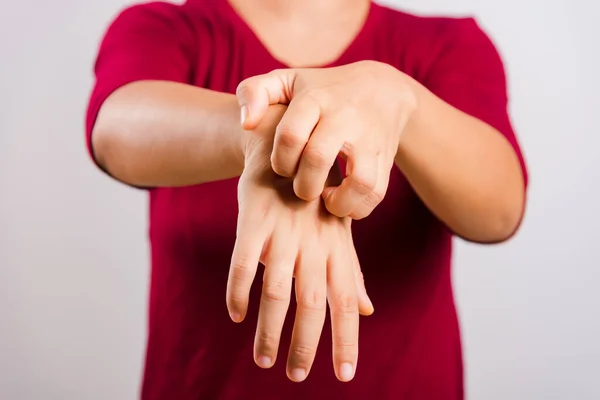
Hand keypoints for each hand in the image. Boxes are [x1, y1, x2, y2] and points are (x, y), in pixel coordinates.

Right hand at [226, 105, 373, 382]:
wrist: (286, 146)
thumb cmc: (315, 200)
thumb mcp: (339, 234)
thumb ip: (351, 273)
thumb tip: (367, 311)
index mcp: (336, 249)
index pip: (345, 301)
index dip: (347, 339)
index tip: (345, 375)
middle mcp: (313, 244)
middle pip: (312, 303)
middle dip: (306, 344)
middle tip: (297, 376)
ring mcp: (282, 232)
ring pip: (277, 290)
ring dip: (270, 328)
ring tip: (264, 360)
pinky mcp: (253, 220)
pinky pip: (243, 261)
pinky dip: (239, 289)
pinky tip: (237, 314)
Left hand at [236, 61, 417, 218]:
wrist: (382, 90)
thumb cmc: (321, 92)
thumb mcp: (286, 81)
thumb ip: (253, 93)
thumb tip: (246, 124)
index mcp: (315, 99)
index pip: (290, 135)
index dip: (280, 161)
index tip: (283, 167)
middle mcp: (345, 117)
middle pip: (319, 159)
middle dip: (303, 185)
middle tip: (301, 188)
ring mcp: (370, 139)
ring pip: (358, 181)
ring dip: (336, 203)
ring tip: (325, 200)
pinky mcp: (386, 159)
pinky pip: (375, 193)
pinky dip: (357, 208)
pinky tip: (344, 201)